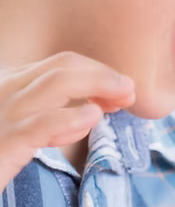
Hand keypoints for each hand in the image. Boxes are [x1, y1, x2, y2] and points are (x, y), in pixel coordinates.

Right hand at [0, 51, 134, 188]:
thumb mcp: (20, 129)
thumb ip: (51, 115)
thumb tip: (94, 109)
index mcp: (10, 84)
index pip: (61, 64)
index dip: (97, 71)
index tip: (121, 89)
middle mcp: (4, 90)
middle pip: (63, 67)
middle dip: (103, 74)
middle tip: (129, 92)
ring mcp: (3, 114)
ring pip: (55, 83)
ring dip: (98, 85)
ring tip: (121, 99)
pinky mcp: (4, 142)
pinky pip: (41, 123)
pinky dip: (71, 117)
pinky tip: (93, 117)